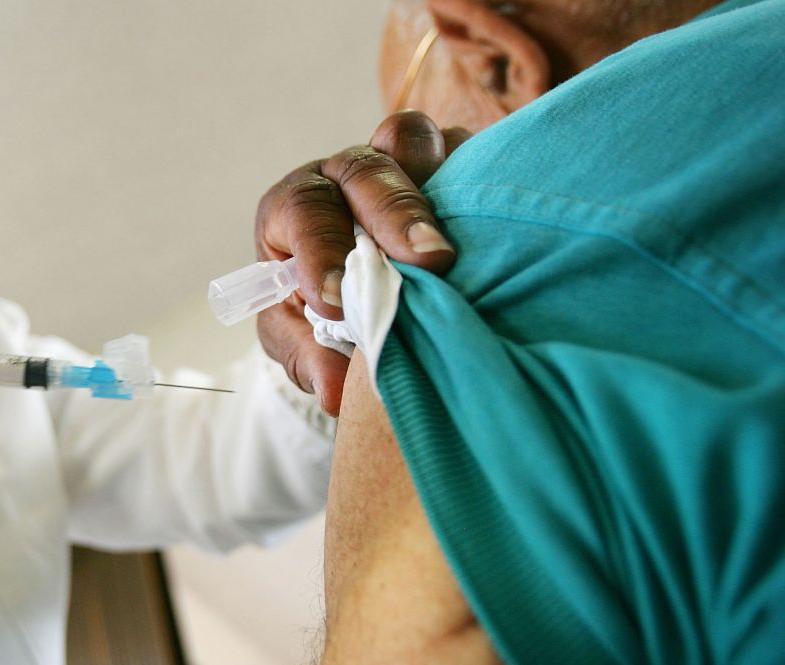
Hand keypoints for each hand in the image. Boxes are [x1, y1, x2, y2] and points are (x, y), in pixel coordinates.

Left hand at [254, 111, 471, 415]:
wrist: (359, 286)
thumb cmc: (319, 307)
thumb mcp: (302, 337)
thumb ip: (312, 357)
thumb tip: (335, 391)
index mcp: (297, 208)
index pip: (302, 209)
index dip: (320, 248)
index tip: (336, 300)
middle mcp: (344, 174)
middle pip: (365, 168)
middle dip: (395, 213)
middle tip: (430, 260)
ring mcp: (398, 160)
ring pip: (411, 138)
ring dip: (438, 180)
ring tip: (462, 238)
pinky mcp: (449, 160)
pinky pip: (465, 147)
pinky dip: (480, 171)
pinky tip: (502, 215)